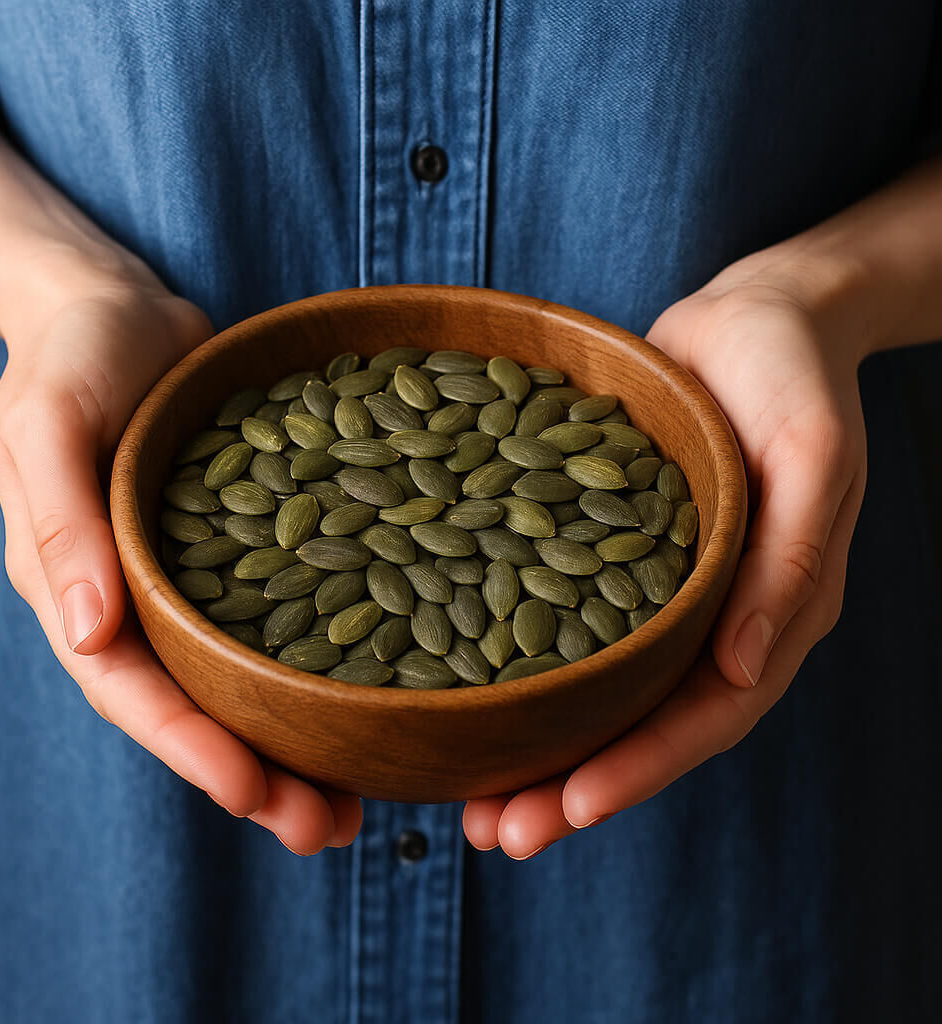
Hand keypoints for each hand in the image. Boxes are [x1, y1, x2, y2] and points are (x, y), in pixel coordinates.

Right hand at [0, 281, 362, 853]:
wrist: (116, 307)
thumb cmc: (70, 356)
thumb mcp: (48, 425)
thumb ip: (62, 526)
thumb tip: (89, 638)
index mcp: (79, 588)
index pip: (132, 690)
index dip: (189, 747)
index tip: (253, 795)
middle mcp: (138, 600)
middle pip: (197, 707)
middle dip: (257, 774)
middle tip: (328, 830)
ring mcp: (195, 578)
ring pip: (243, 679)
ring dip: (297, 741)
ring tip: (361, 800)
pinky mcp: (246, 547)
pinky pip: (282, 616)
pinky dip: (319, 664)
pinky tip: (376, 694)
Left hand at [463, 258, 867, 857]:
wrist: (750, 316)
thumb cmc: (791, 376)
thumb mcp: (812, 455)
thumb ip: (789, 561)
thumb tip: (742, 668)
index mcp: (766, 614)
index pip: (705, 717)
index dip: (641, 768)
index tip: (568, 808)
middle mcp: (707, 619)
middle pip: (639, 725)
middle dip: (571, 786)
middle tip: (493, 835)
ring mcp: (653, 591)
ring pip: (595, 690)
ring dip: (536, 748)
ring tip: (466, 799)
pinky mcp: (605, 552)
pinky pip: (563, 622)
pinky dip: (520, 667)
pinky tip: (462, 690)